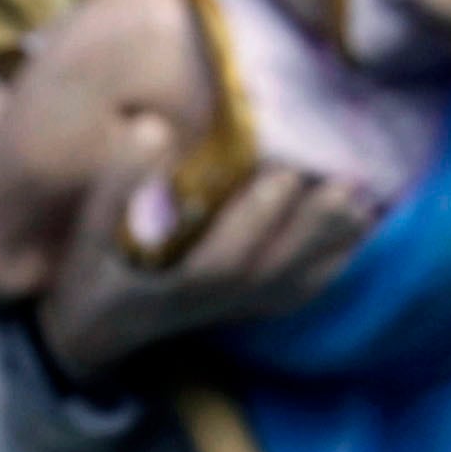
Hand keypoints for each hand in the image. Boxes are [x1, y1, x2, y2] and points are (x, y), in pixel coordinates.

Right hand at [31, 124, 371, 387]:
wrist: (98, 324)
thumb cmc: (94, 262)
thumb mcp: (91, 226)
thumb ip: (119, 183)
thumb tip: (153, 127)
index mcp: (170, 281)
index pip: (219, 261)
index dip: (254, 222)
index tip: (282, 173)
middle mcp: (211, 301)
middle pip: (270, 270)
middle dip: (307, 225)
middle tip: (341, 178)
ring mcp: (234, 307)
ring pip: (290, 280)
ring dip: (328, 240)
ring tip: (359, 196)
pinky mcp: (249, 308)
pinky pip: (298, 290)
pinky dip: (333, 261)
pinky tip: (357, 230)